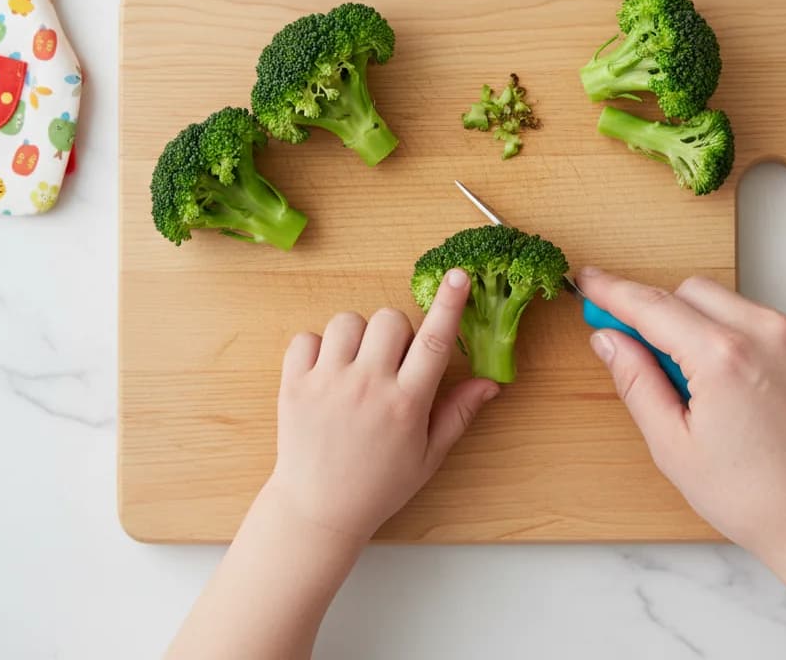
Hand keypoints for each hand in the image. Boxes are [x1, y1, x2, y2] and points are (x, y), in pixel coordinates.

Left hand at [267, 269, 498, 543]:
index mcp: (405, 405)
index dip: (449, 304)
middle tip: (392, 361)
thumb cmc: (379, 485)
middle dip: (397, 330)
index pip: (433, 342)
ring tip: (357, 366)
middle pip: (390, 319)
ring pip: (348, 321)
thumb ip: (458, 413)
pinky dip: (317, 347)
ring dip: (358, 335)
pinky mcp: (294, 385)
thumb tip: (491, 382)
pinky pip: (307, 337)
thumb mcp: (428, 456)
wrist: (317, 511)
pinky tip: (326, 373)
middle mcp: (367, 388)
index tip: (458, 275)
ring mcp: (327, 384)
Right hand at [578, 268, 785, 583]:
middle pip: (690, 291)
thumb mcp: (674, 447)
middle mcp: (766, 333)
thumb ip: (636, 382)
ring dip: (702, 324)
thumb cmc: (754, 499)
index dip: (612, 291)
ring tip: (702, 384)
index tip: (588, 280)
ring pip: (729, 302)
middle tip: (640, 346)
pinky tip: (739, 385)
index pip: (652, 306)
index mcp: (723, 357)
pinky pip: (764, 320)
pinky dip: (740, 336)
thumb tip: (608, 339)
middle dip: (660, 311)